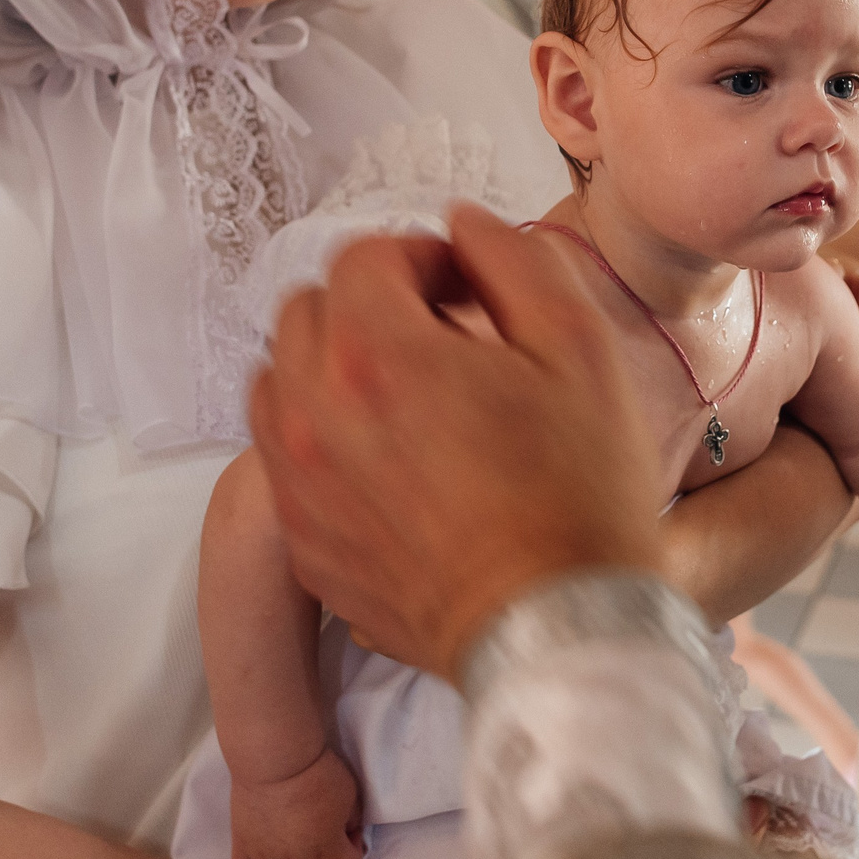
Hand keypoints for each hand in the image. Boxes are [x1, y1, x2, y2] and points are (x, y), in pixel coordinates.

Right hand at [230, 747, 365, 858]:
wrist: (275, 758)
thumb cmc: (317, 773)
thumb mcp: (351, 795)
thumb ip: (351, 820)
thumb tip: (346, 830)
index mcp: (326, 851)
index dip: (352, 854)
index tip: (348, 832)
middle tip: (320, 837)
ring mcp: (264, 856)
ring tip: (291, 846)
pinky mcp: (242, 844)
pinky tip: (265, 850)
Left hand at [252, 206, 664, 680]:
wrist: (557, 630)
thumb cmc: (578, 493)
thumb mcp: (579, 346)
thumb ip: (513, 258)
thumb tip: (462, 228)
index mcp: (375, 353)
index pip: (364, 256)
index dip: (425, 258)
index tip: (469, 291)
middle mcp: (313, 414)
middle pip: (308, 310)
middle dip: (371, 306)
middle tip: (441, 340)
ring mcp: (298, 486)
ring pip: (279, 382)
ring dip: (332, 369)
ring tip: (405, 399)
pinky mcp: (303, 545)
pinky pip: (284, 462)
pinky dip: (323, 442)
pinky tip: (392, 465)